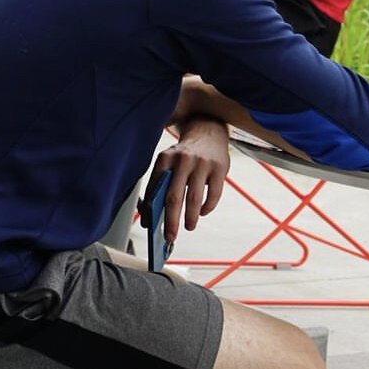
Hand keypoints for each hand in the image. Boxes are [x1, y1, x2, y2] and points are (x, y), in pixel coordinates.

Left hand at [147, 117, 231, 243]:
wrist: (208, 131)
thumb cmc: (184, 155)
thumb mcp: (169, 162)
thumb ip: (160, 184)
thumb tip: (150, 214)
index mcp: (165, 159)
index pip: (155, 190)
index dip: (151, 210)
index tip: (149, 226)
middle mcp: (183, 160)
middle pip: (174, 197)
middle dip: (171, 221)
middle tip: (170, 237)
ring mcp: (202, 163)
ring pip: (194, 198)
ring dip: (190, 217)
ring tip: (188, 227)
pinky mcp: (219, 168)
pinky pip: (213, 194)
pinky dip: (207, 208)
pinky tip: (203, 212)